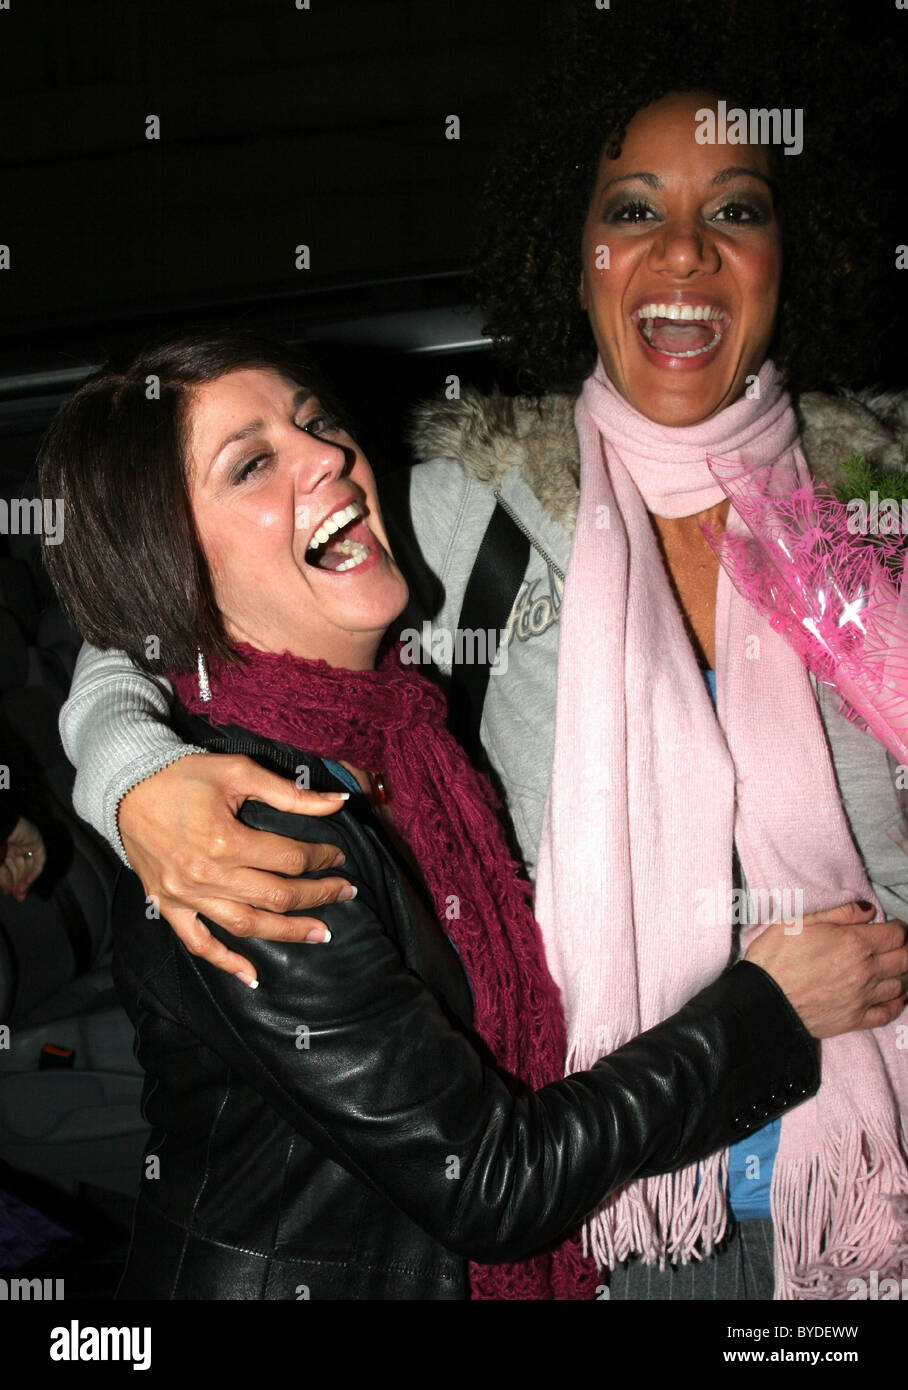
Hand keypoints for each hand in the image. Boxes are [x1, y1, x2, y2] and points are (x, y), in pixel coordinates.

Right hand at [0, 816, 46, 900]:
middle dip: (20, 884)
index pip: (10, 870)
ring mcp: (26, 845)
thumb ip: (3, 878)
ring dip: (26, 880)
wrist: (0, 827)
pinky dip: (34, 872)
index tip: (11, 895)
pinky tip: (28, 882)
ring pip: (29, 867)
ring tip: (22, 892)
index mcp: (4, 850)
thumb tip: (7, 892)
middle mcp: (15, 848)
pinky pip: (38, 860)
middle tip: (19, 897)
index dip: (11, 883)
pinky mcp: (36, 842)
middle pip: (20, 870)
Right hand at [119, 753, 352, 983]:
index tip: (337, 854)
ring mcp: (186, 896)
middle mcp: (207, 876)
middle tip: (345, 891)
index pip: (290, 860)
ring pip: (247, 926)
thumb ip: (290, 794)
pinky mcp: (168, 906)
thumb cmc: (184, 775)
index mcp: (227, 841)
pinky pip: (199, 943)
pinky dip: (226, 963)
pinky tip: (253, 977)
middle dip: (318, 895)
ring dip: (288, 933)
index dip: (321, 858)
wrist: (126, 786)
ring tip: (320, 934)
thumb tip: (339, 803)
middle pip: (277, 896)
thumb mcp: (239, 771)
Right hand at [745, 901, 907, 1037]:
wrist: (762, 1000)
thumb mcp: (800, 920)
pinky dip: (897, 1003)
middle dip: (904, 949)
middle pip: (904, 960)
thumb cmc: (775, 956)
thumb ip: (839, 912)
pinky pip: (888, 1013)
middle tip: (894, 945)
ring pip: (900, 985)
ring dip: (902, 974)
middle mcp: (865, 972)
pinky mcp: (855, 1020)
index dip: (897, 927)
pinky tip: (895, 996)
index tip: (890, 926)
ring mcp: (862, 998)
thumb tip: (869, 910)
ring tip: (893, 967)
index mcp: (854, 944)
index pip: (896, 934)